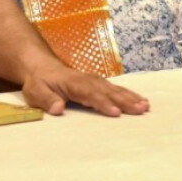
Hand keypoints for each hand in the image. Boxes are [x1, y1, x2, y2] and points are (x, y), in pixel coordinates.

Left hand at [19, 66, 149, 117]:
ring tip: (145, 106)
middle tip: (141, 109)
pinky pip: (116, 89)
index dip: (103, 103)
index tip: (116, 112)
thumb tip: (59, 108)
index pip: (90, 94)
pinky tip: (140, 100)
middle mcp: (88, 80)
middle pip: (108, 91)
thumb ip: (47, 100)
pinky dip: (129, 95)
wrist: (42, 68)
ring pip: (115, 89)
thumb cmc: (39, 83)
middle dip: (125, 100)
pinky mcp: (99, 83)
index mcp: (73, 83)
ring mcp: (95, 81)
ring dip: (131, 97)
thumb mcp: (35, 92)